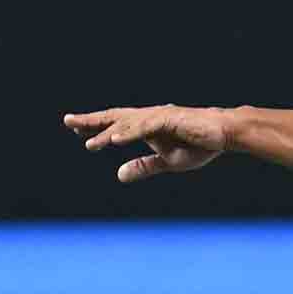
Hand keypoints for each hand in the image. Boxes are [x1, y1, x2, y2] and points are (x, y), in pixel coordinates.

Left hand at [64, 104, 231, 182]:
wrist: (224, 134)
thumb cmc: (198, 145)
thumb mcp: (167, 161)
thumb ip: (144, 167)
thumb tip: (119, 176)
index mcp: (146, 126)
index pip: (116, 124)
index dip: (96, 126)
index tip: (76, 130)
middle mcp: (148, 118)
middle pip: (114, 117)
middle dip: (91, 120)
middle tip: (68, 121)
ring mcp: (159, 117)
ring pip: (127, 124)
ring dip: (107, 133)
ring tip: (89, 143)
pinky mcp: (171, 119)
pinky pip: (146, 127)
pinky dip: (130, 132)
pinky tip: (115, 139)